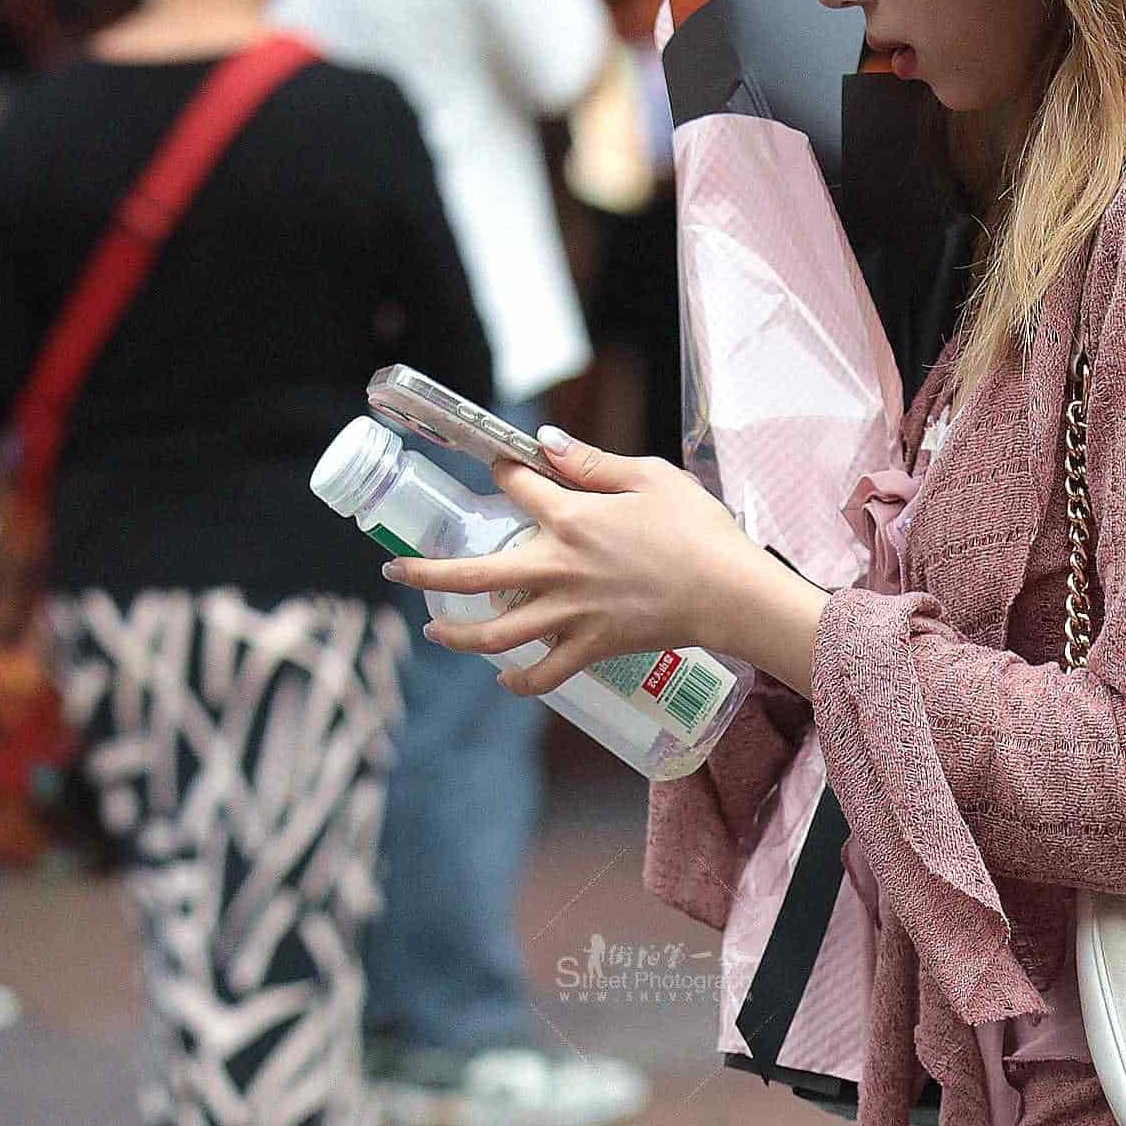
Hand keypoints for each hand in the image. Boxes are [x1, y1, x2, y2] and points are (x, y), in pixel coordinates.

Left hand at [378, 430, 748, 695]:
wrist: (730, 593)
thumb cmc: (698, 531)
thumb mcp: (650, 477)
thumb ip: (592, 462)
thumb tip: (546, 442)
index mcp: (571, 518)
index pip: (515, 486)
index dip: (501, 471)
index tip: (497, 467)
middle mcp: (559, 567)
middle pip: (473, 575)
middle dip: (426, 571)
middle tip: (396, 568)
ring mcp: (571, 614)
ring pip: (495, 633)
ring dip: (456, 636)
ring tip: (434, 632)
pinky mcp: (592, 647)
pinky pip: (544, 674)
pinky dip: (520, 683)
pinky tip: (504, 680)